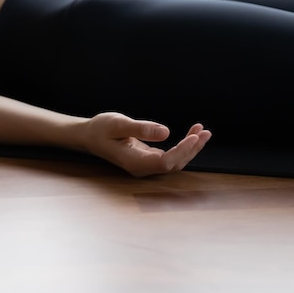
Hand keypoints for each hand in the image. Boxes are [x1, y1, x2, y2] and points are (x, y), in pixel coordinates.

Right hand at [83, 112, 210, 176]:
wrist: (89, 136)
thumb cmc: (101, 129)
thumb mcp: (118, 124)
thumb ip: (141, 128)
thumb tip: (166, 132)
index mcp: (134, 162)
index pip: (165, 162)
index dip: (181, 151)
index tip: (194, 136)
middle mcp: (142, 168)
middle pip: (174, 164)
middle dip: (192, 149)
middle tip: (204, 131)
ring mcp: (145, 165)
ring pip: (174, 162)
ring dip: (190, 148)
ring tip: (202, 131)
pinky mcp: (148, 159)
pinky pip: (170, 157)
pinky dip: (182, 146)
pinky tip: (191, 135)